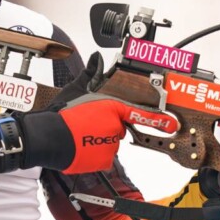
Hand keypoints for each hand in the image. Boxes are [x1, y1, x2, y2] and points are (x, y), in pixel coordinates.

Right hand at [18, 53, 178, 173]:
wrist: (48, 137)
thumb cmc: (61, 114)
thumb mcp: (76, 88)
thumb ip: (90, 73)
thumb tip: (96, 58)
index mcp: (111, 108)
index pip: (138, 114)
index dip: (157, 120)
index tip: (171, 124)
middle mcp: (114, 127)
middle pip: (117, 128)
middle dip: (105, 127)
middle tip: (86, 124)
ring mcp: (110, 146)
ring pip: (109, 144)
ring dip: (98, 141)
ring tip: (80, 135)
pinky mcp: (102, 161)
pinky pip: (102, 158)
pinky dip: (93, 155)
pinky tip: (80, 147)